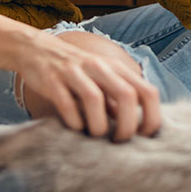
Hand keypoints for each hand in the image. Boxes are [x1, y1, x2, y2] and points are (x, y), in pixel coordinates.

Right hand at [16, 30, 161, 141]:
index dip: (152, 118)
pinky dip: (74, 121)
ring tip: (95, 135)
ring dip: (99, 126)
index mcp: (116, 68)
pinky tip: (75, 128)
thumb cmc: (76, 72)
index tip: (144, 137)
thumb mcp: (102, 81)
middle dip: (127, 126)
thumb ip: (117, 101)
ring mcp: (75, 71)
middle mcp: (99, 67)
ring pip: (95, 99)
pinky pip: (67, 103)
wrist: (37, 50)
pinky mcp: (52, 79)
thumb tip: (137, 129)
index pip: (148, 91)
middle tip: (118, 141)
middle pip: (127, 95)